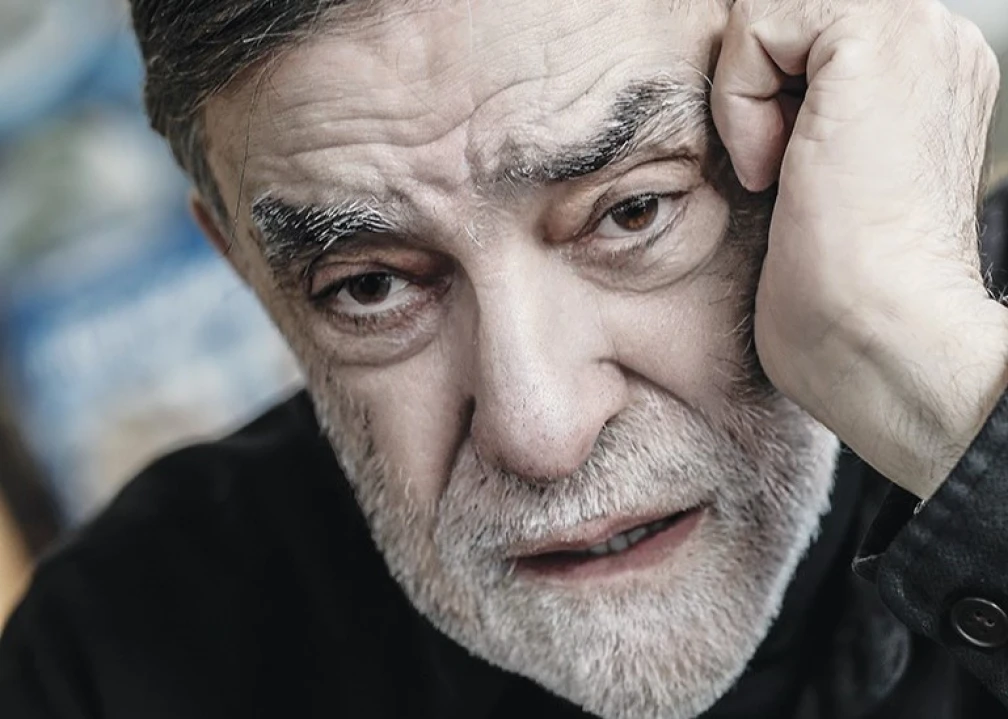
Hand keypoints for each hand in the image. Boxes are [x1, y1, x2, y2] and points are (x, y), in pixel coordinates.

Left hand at [712, 0, 1007, 497]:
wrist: (877, 333)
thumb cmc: (838, 288)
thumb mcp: (808, 177)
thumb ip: (788, 112)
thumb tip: (742, 88)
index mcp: (919, 76)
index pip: (797, 39)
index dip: (759, 96)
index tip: (779, 172)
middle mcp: (930, 43)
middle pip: (783, 21)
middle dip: (751, 89)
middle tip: (777, 170)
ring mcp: (915, 34)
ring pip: (772, 12)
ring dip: (745, 96)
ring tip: (779, 170)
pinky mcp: (876, 40)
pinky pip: (760, 21)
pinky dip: (738, 97)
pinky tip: (775, 165)